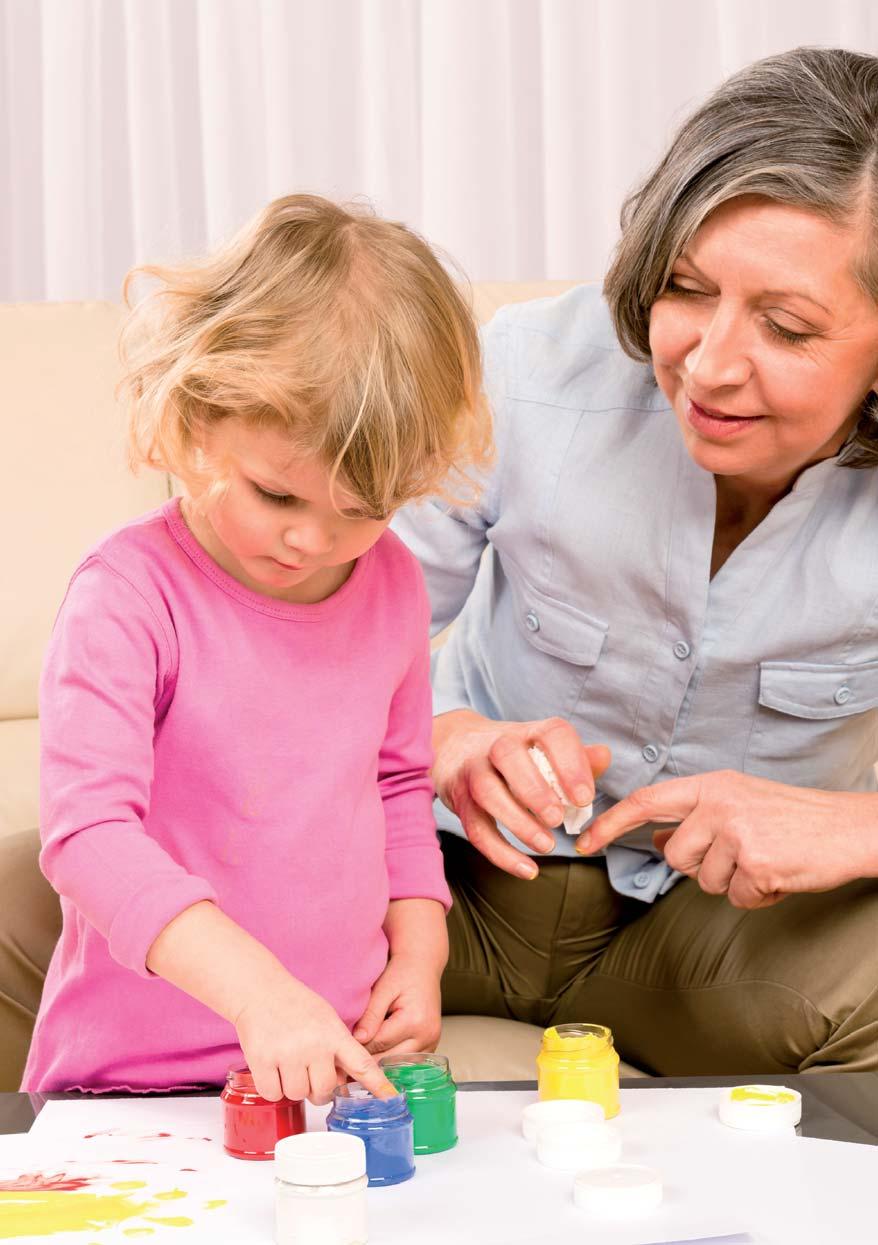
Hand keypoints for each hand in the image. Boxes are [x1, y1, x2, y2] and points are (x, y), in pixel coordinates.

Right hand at [235, 975, 395, 1105]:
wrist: (260, 989)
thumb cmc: (295, 1005)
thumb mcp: (326, 1019)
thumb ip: (338, 1048)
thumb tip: (343, 1082)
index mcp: (333, 1033)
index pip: (361, 1063)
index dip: (377, 1084)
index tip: (391, 1098)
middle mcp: (314, 1045)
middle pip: (324, 1091)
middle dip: (316, 1088)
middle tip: (307, 1069)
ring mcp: (288, 1054)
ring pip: (297, 1095)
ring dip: (292, 1087)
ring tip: (288, 1062)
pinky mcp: (262, 1061)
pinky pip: (274, 1094)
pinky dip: (273, 1088)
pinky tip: (272, 1068)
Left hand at [352, 953, 442, 1056]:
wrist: (423, 964)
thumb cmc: (403, 971)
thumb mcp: (383, 988)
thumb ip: (371, 1014)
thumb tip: (358, 1039)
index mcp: (414, 1020)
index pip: (379, 1044)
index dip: (359, 1046)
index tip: (342, 1048)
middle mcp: (427, 1035)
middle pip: (389, 1059)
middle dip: (368, 1059)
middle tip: (347, 1059)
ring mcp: (432, 1042)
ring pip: (399, 1066)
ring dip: (381, 1063)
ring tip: (361, 1060)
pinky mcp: (431, 1045)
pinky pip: (408, 1062)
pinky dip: (393, 1061)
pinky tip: (379, 1055)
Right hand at [432, 709, 610, 876]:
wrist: (456, 750)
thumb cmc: (514, 755)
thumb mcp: (543, 749)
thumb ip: (577, 756)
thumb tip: (604, 757)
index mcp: (528, 731)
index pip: (551, 733)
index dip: (570, 764)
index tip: (584, 798)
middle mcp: (496, 745)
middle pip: (508, 755)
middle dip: (535, 790)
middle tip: (557, 819)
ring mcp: (474, 773)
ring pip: (487, 792)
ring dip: (517, 821)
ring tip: (547, 845)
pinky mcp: (461, 803)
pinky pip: (476, 829)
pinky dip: (501, 853)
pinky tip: (527, 870)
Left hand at [578, 769, 877, 907]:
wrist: (849, 828)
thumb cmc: (795, 817)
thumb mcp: (738, 801)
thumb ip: (695, 816)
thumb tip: (655, 834)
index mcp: (712, 786)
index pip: (646, 801)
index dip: (611, 822)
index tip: (585, 841)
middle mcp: (719, 804)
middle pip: (675, 855)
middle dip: (702, 866)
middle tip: (742, 852)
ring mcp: (737, 833)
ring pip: (705, 881)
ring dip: (733, 881)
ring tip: (765, 859)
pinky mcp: (756, 863)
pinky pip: (738, 897)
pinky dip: (758, 895)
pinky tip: (778, 874)